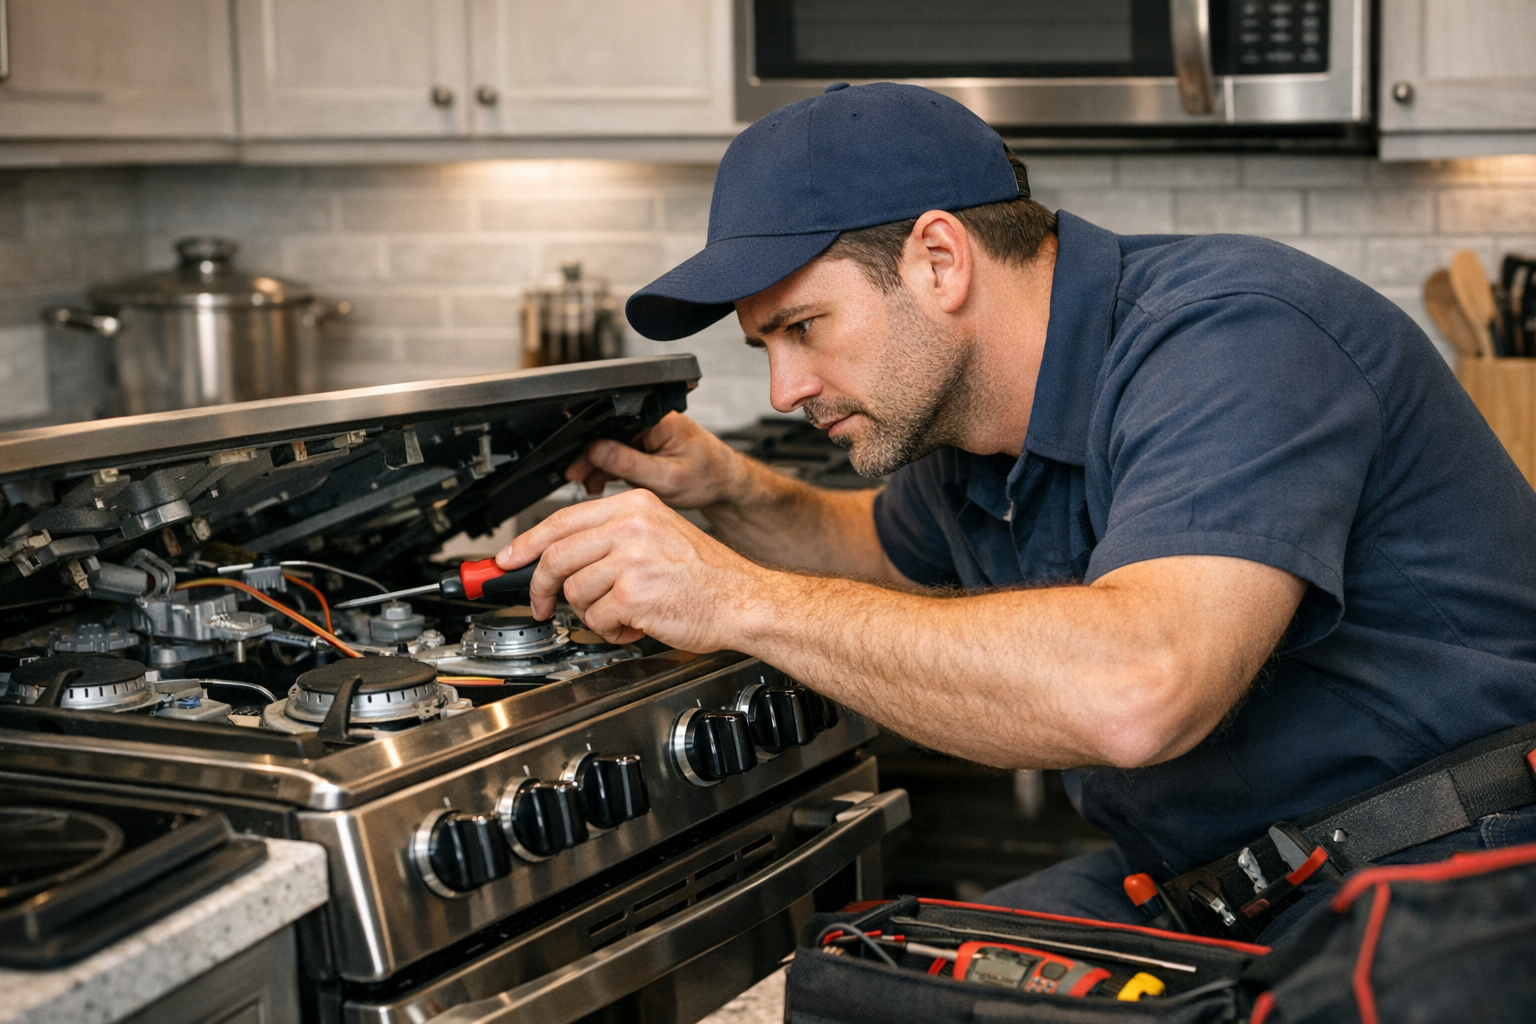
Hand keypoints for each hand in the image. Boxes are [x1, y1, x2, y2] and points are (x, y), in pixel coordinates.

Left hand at [495, 488, 770, 649]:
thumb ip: (611, 538)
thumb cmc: (706, 577)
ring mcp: (632, 559)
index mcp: (635, 506)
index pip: (562, 520)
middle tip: (543, 606)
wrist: (743, 600)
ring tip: (621, 613)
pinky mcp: (633, 594)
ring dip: (591, 612)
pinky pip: (595, 618)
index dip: (525, 544)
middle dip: (541, 588)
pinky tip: (634, 624)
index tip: (507, 560)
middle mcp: (631, 526)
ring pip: (574, 591)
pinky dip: (610, 630)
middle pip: (556, 556)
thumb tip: (555, 556)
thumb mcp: (659, 535)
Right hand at [565, 412, 748, 507]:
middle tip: (577, 479)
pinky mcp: (648, 448)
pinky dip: (610, 470)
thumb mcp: (667, 476)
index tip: (577, 468)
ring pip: (611, 447)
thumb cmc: (709, 478)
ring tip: (591, 486)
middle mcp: (651, 423)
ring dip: (598, 467)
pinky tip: (605, 484)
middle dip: (590, 460)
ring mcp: (649, 435)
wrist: (726, 486)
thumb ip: (630, 464)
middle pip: (607, 436)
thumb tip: (597, 451)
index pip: (611, 428)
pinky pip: (621, 455)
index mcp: (657, 420)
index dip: (589, 449)